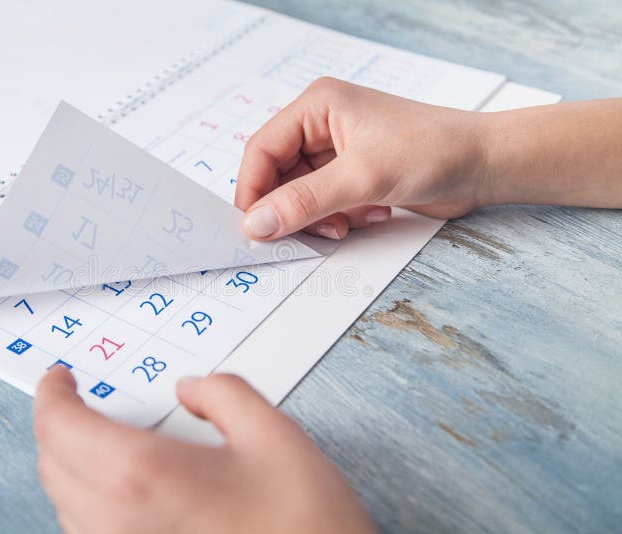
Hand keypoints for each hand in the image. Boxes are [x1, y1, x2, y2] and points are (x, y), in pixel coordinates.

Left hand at [34, 366, 373, 533]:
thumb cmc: (304, 530)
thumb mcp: (275, 438)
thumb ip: (225, 394)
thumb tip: (193, 389)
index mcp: (143, 478)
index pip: (60, 428)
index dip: (51, 395)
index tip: (59, 379)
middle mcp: (118, 527)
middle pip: (53, 466)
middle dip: (59, 427)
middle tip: (81, 403)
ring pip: (65, 507)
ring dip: (72, 467)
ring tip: (106, 443)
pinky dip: (92, 505)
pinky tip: (130, 494)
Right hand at [235, 77, 488, 239]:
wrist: (485, 165)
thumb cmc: (434, 150)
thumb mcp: (362, 177)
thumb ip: (305, 201)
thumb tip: (256, 224)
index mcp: (317, 107)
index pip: (262, 150)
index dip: (254, 191)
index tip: (254, 229)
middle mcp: (322, 126)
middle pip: (279, 176)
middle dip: (292, 209)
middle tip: (303, 234)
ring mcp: (337, 152)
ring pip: (301, 195)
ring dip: (320, 217)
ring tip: (349, 223)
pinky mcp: (353, 174)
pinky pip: (325, 204)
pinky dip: (340, 218)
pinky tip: (372, 214)